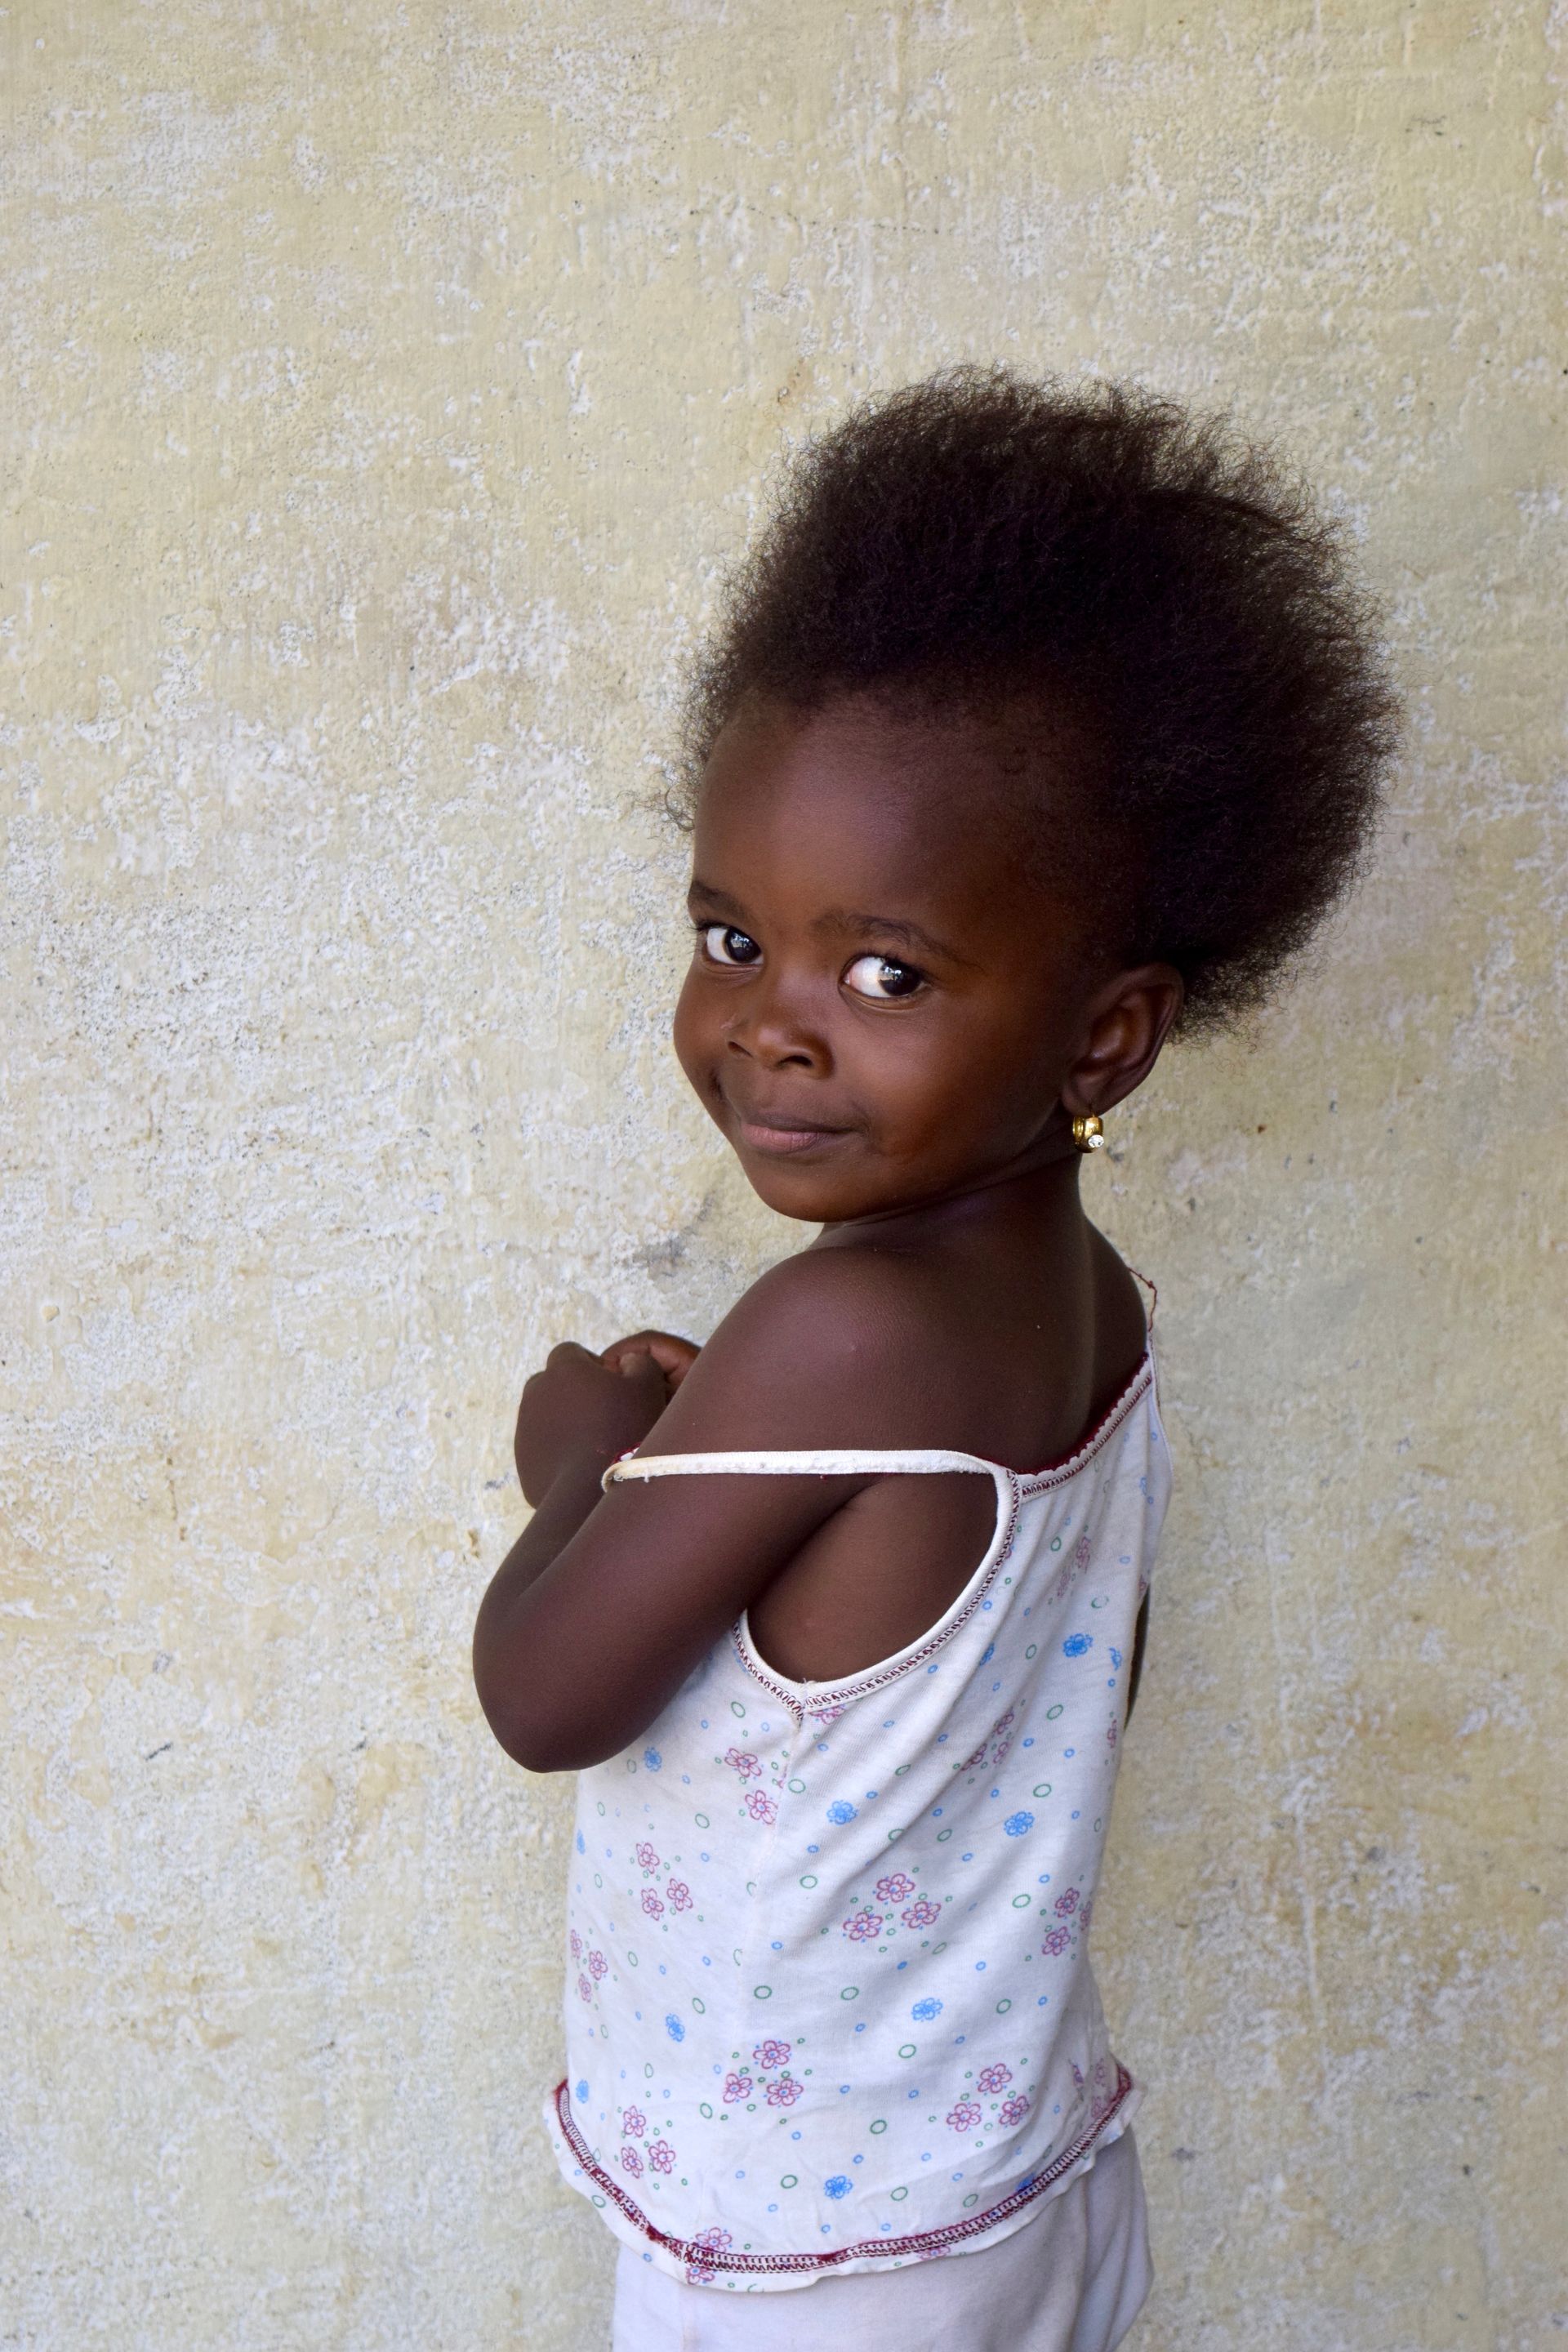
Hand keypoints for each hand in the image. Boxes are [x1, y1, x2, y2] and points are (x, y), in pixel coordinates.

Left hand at [513, 1331, 699, 1506]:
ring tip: (593, 1442)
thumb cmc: (624, 1431)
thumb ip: (640, 1362)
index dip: (590, 1364)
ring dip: (564, 1421)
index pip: (570, 1352)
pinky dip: (557, 1450)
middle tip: (601, 1413)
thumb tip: (628, 1361)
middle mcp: (536, 1393)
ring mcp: (525, 1427)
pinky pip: (541, 1446)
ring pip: (544, 1415)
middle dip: (571, 1392)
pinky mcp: (523, 1459)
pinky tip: (582, 1465)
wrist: (592, 1490)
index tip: (609, 1384)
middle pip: (551, 1382)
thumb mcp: (647, 1387)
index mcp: (564, 1369)